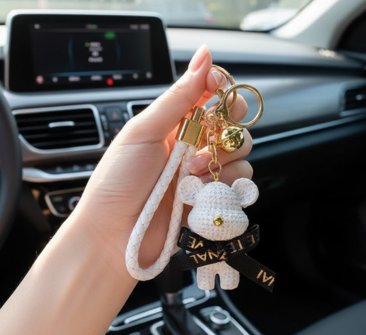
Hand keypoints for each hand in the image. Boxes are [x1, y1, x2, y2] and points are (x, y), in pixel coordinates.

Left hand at [74, 45, 253, 272]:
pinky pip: (239, 183)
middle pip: (234, 123)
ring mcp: (204, 173)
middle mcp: (193, 146)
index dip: (221, 89)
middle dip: (227, 128)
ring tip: (190, 175)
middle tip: (203, 140)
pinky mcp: (213, 199)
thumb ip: (178, 97)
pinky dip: (225, 186)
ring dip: (221, 161)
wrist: (114, 236)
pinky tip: (200, 194)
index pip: (211, 95)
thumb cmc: (118, 182)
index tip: (218, 88)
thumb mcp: (142, 132)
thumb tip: (204, 56)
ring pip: (241, 153)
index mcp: (174, 124)